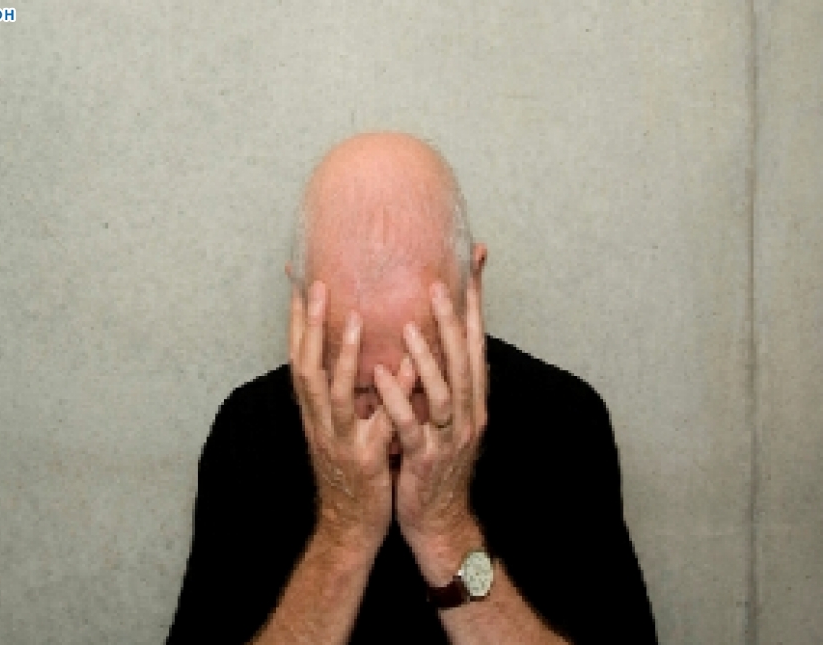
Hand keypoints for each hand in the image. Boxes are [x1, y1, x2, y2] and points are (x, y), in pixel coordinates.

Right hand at [289, 281, 412, 552]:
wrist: (350, 527)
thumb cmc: (351, 472)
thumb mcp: (341, 427)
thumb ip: (346, 392)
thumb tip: (357, 350)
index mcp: (314, 411)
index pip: (299, 357)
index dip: (297, 321)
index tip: (298, 282)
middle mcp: (319, 421)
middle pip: (304, 366)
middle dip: (308, 325)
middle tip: (315, 284)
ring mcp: (339, 441)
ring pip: (331, 392)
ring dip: (339, 353)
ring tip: (352, 316)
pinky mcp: (364, 460)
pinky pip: (377, 423)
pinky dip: (389, 395)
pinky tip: (406, 368)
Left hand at [373, 279, 488, 580]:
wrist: (439, 521)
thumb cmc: (437, 464)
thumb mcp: (447, 419)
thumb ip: (443, 380)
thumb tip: (437, 339)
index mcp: (471, 401)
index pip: (476, 344)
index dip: (474, 305)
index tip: (473, 265)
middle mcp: (466, 415)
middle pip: (464, 361)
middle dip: (453, 321)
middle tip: (438, 283)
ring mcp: (448, 439)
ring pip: (443, 392)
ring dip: (428, 357)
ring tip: (410, 325)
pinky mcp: (425, 460)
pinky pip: (412, 427)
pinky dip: (398, 400)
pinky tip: (381, 375)